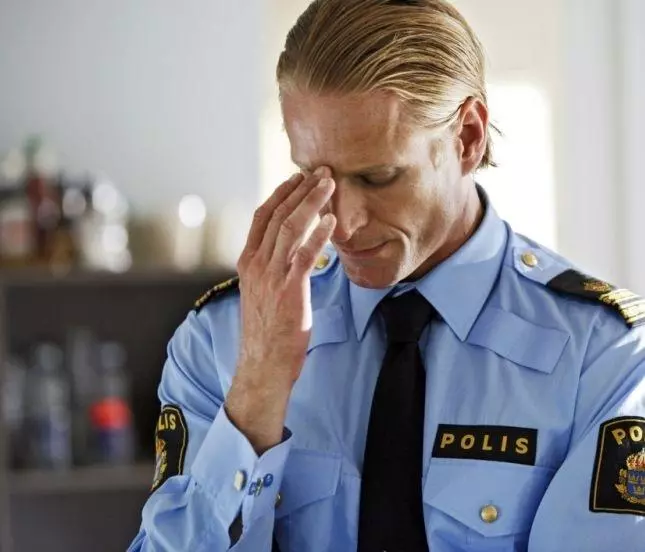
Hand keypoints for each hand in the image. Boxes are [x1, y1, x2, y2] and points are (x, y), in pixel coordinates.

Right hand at [225, 167, 335, 451]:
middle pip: (278, 215)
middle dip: (300, 189)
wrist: (262, 365)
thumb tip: (288, 254)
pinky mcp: (288, 291)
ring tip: (330, 184)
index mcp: (248, 263)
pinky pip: (304, 255)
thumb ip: (271, 270)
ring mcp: (271, 277)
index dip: (281, 193)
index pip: (262, 217)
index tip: (298, 177)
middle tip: (321, 171)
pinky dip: (318, 235)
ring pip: (290, 228)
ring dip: (312, 202)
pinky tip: (331, 220)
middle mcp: (256, 265)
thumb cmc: (266, 333)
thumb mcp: (260, 294)